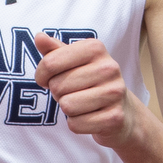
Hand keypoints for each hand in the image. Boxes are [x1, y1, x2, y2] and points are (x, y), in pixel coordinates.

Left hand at [34, 33, 139, 147]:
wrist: (124, 110)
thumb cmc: (91, 82)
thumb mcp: (74, 61)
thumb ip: (55, 50)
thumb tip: (39, 37)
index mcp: (95, 48)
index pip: (50, 63)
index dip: (42, 75)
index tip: (49, 79)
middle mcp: (109, 67)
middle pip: (57, 86)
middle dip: (58, 93)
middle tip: (73, 92)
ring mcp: (114, 93)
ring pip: (66, 106)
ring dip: (68, 109)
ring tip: (82, 104)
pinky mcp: (115, 117)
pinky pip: (76, 124)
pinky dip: (77, 124)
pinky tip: (90, 116)